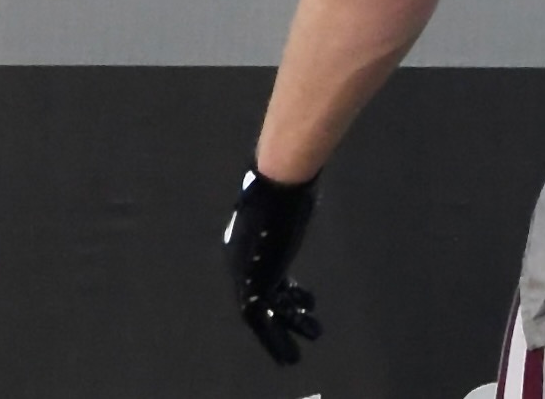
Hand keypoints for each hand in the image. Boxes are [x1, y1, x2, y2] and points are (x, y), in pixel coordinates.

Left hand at [222, 168, 323, 364]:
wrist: (277, 186)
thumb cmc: (288, 187)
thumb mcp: (288, 203)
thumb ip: (290, 210)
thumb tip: (303, 193)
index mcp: (246, 242)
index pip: (263, 274)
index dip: (284, 291)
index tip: (304, 300)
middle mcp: (240, 261)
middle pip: (260, 295)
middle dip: (279, 316)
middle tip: (297, 329)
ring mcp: (244, 273)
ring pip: (260, 314)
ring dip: (279, 337)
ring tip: (294, 358)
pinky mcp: (253, 283)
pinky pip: (262, 320)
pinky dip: (275, 341)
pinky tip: (290, 355)